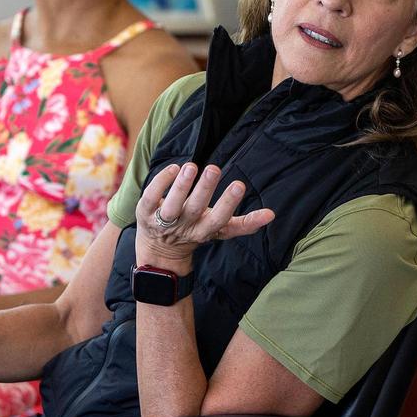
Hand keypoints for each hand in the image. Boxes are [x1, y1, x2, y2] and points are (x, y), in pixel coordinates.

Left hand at [135, 162, 274, 265]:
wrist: (159, 249)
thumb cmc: (195, 230)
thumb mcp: (219, 230)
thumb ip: (244, 223)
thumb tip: (272, 215)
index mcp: (205, 231)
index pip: (220, 221)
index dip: (229, 205)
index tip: (240, 185)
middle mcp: (184, 227)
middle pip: (195, 210)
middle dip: (204, 190)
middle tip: (214, 169)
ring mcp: (162, 222)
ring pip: (171, 206)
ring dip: (181, 187)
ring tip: (192, 166)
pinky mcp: (145, 213)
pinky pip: (150, 198)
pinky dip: (160, 183)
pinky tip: (173, 167)